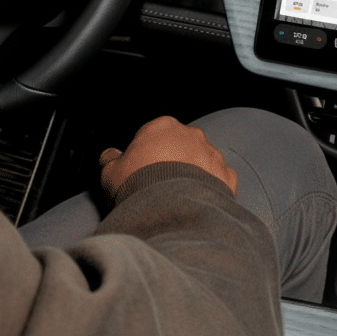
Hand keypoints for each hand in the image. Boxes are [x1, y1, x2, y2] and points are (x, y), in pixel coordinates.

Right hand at [99, 116, 236, 197]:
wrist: (171, 209)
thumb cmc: (138, 184)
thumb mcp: (111, 172)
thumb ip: (110, 160)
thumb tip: (109, 156)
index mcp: (162, 126)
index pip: (154, 135)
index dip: (147, 154)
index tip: (141, 172)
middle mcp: (191, 135)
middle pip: (181, 145)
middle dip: (173, 161)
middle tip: (160, 185)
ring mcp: (212, 154)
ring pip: (203, 161)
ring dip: (194, 174)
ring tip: (180, 197)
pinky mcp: (227, 175)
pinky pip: (220, 179)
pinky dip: (212, 188)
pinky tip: (199, 201)